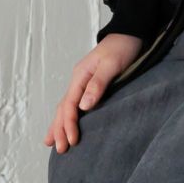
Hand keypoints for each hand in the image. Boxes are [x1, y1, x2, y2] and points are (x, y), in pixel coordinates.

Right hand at [43, 33, 143, 152]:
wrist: (130, 32)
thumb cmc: (123, 47)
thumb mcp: (111, 64)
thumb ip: (98, 84)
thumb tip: (83, 106)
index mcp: (80, 75)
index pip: (69, 105)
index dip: (69, 124)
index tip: (72, 141)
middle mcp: (78, 79)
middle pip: (64, 107)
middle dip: (60, 129)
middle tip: (60, 150)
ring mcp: (83, 80)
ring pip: (66, 106)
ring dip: (60, 124)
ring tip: (52, 142)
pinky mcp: (92, 83)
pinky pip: (75, 102)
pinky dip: (68, 115)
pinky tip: (68, 123)